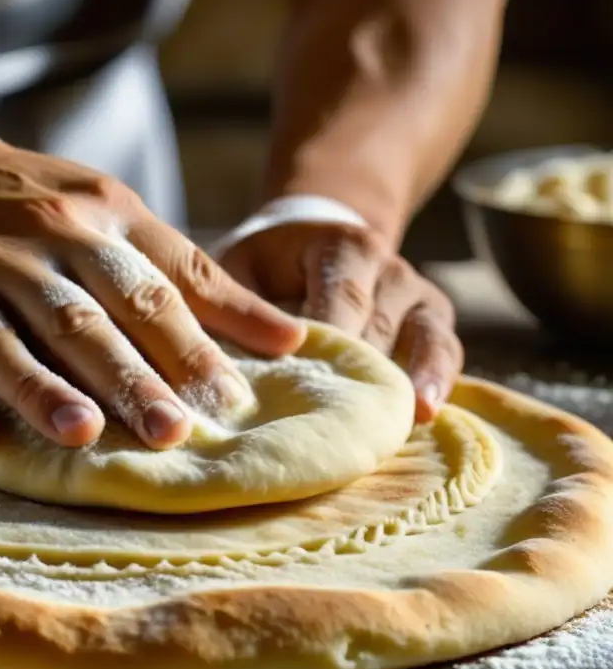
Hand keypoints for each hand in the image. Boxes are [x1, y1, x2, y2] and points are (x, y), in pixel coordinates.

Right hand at [0, 132, 304, 450]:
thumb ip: (193, 276)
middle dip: (129, 376)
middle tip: (171, 434)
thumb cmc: (32, 206)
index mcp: (87, 220)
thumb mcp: (114, 215)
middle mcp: (24, 246)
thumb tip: (289, 339)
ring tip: (83, 433)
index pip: (148, 287)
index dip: (190, 344)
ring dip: (39, 387)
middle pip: (81, 317)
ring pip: (0, 337)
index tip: (229, 400)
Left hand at [220, 222, 462, 422]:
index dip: (330, 343)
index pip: (340, 300)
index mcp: (340, 247)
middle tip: (341, 426)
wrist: (311, 243)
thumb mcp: (242, 270)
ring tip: (410, 417)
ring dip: (411, 381)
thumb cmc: (266, 267)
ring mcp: (415, 292)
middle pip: (379, 329)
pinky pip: (445, 349)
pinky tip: (427, 413)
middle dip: (361, 376)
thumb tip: (223, 365)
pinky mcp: (432, 318)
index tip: (311, 386)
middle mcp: (386, 266)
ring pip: (423, 339)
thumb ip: (237, 310)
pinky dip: (439, 380)